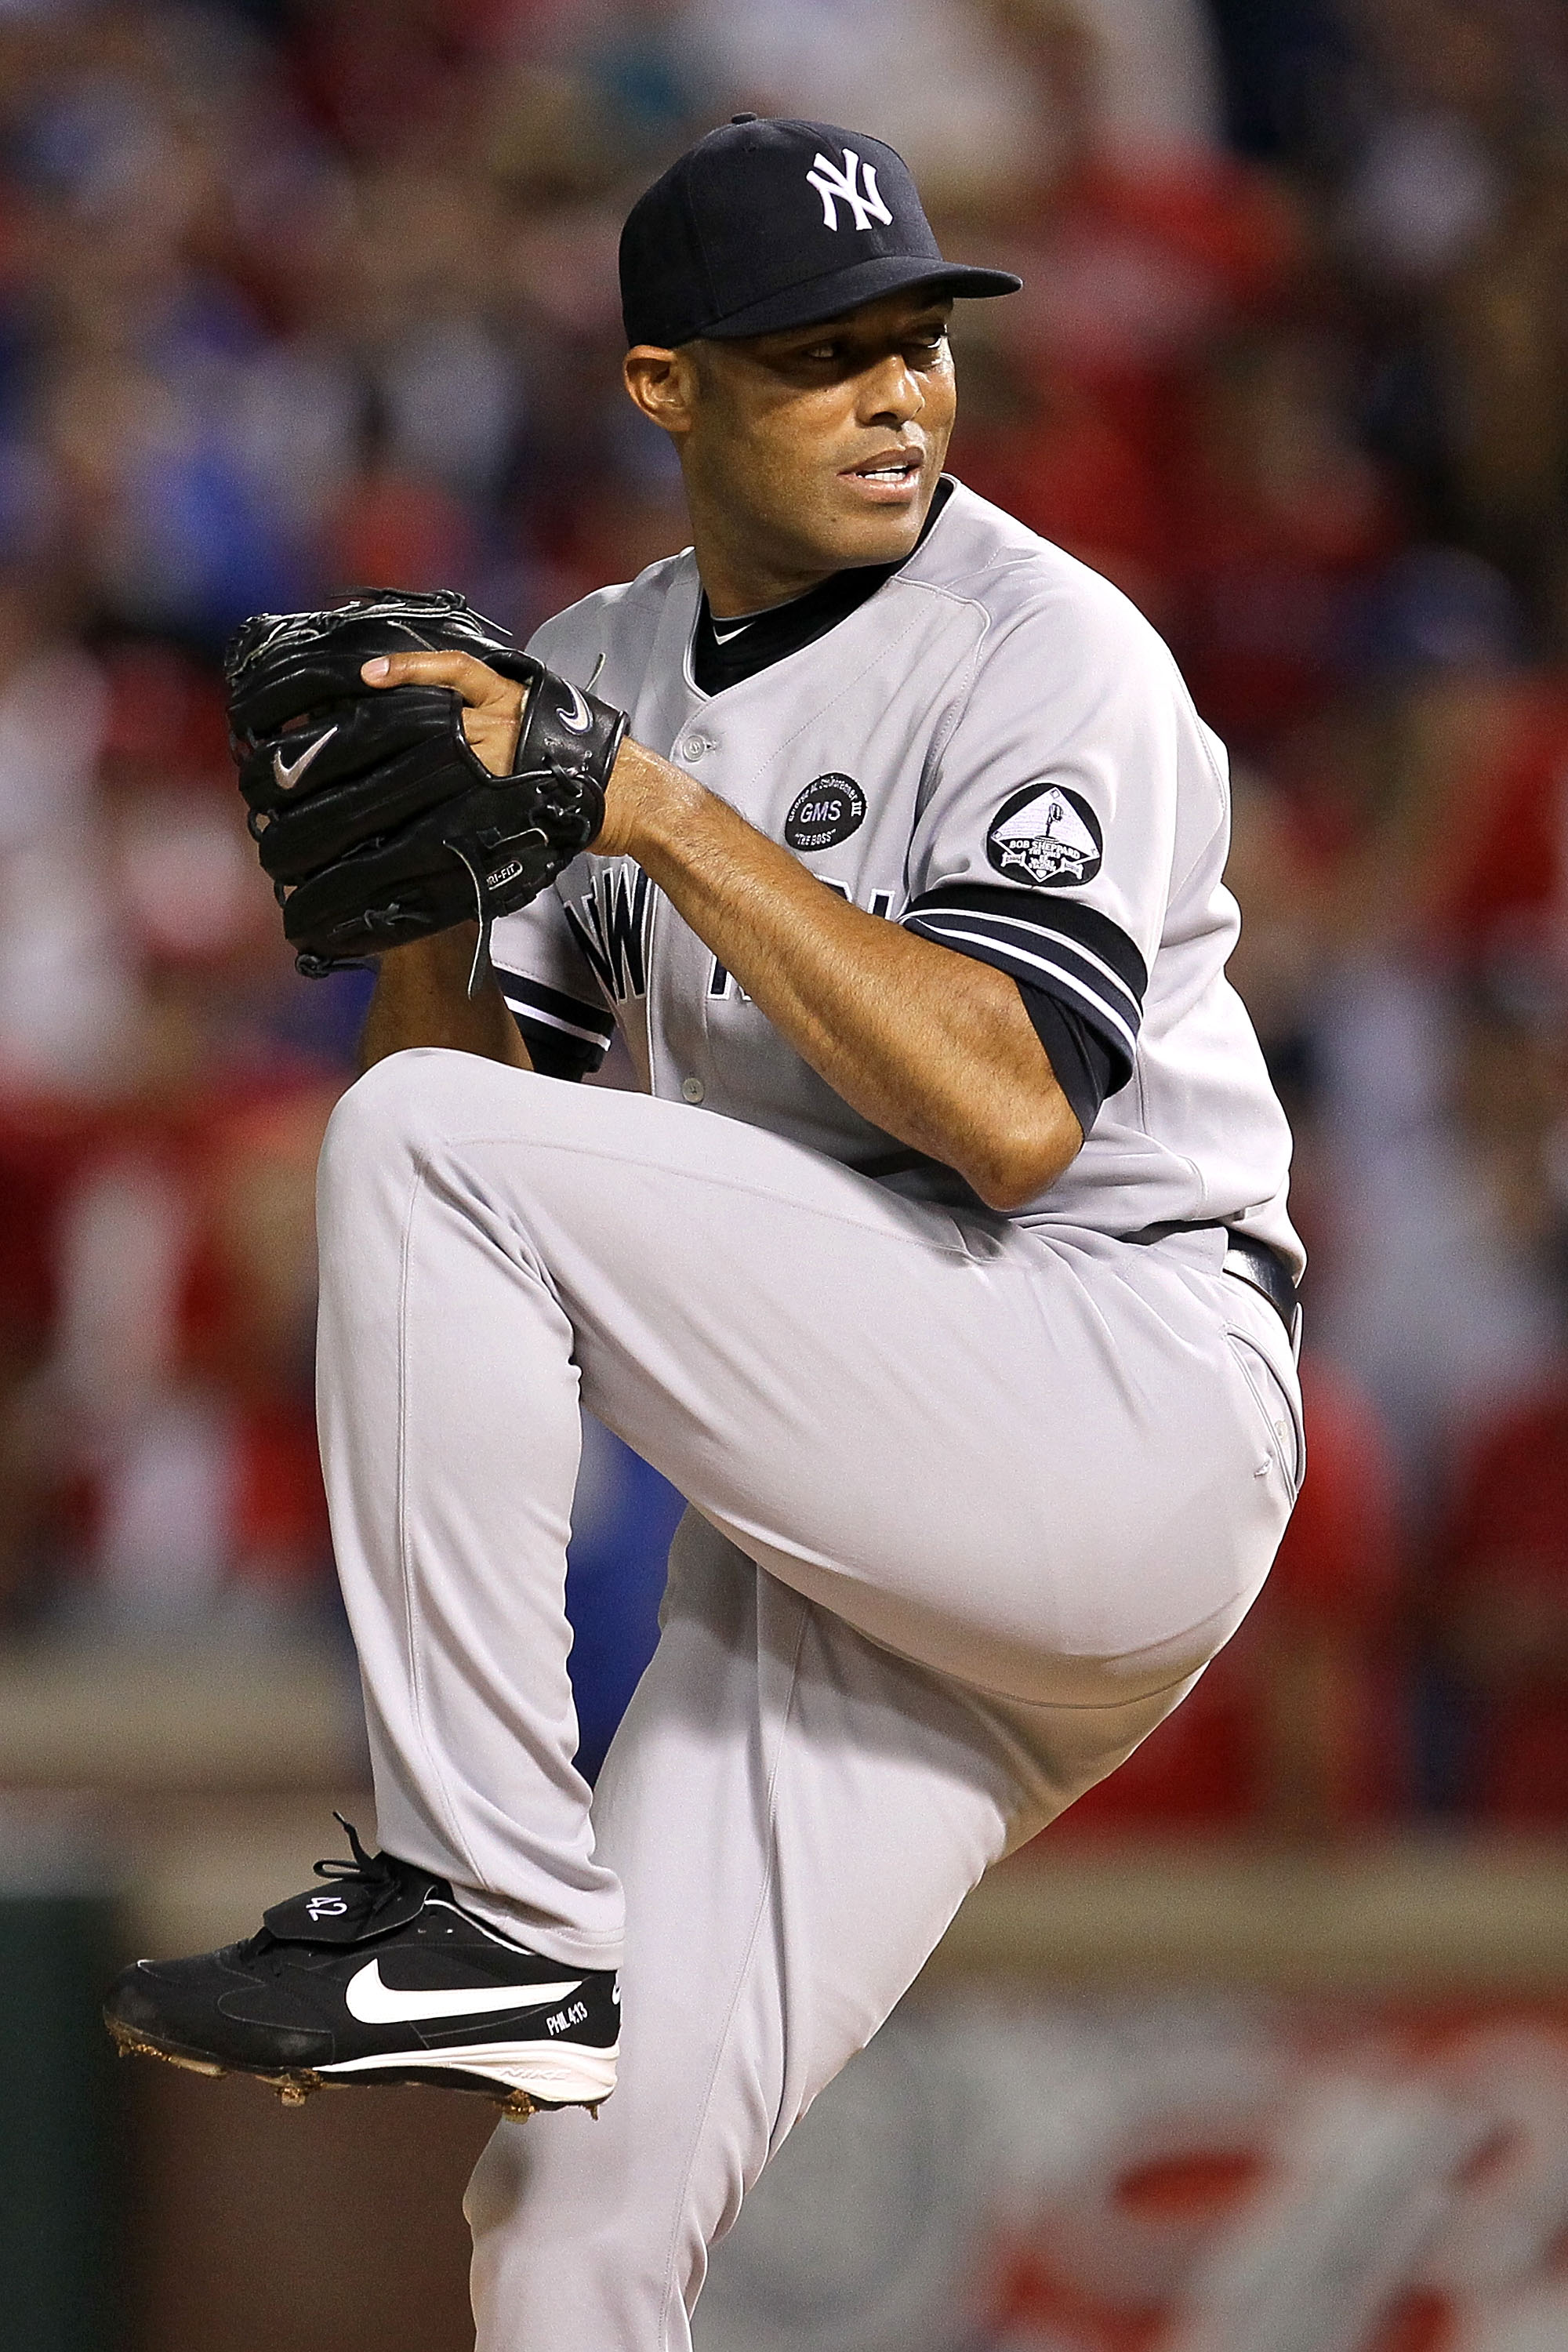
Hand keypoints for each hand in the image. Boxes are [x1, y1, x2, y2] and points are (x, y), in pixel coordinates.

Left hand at [361, 650, 696, 860]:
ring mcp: (497, 760)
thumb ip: (502, 710)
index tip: (370, 675)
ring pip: (435, 758)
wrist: (628, 794)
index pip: (453, 672)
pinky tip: (408, 815)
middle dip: (392, 729)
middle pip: (430, 720)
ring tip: (359, 784)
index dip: (409, 669)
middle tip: (349, 739)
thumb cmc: (587, 757)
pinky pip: (456, 800)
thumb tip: (459, 719)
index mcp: (509, 695)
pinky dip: (434, 806)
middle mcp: (498, 722)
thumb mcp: (544, 713)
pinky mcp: (501, 796)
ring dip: (401, 771)